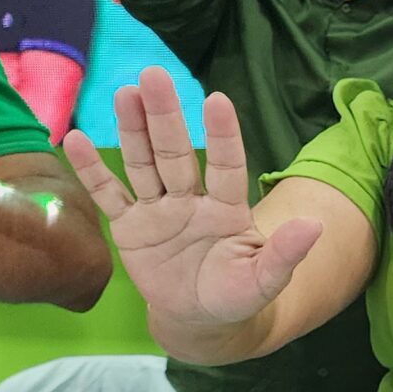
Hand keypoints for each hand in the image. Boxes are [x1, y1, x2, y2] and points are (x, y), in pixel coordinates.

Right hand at [62, 69, 320, 328]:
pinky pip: (109, 195)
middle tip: (155, 74)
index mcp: (227, 208)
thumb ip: (285, 254)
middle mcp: (191, 199)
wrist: (201, 318)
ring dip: (133, 130)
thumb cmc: (237, 293)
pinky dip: (92, 170)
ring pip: (143, 164)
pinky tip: (75, 139)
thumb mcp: (264, 280)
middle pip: (176, 153)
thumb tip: (317, 225)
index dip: (222, 135)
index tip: (216, 100)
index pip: (226, 165)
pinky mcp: (129, 227)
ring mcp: (158, 209)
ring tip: (126, 93)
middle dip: (165, 116)